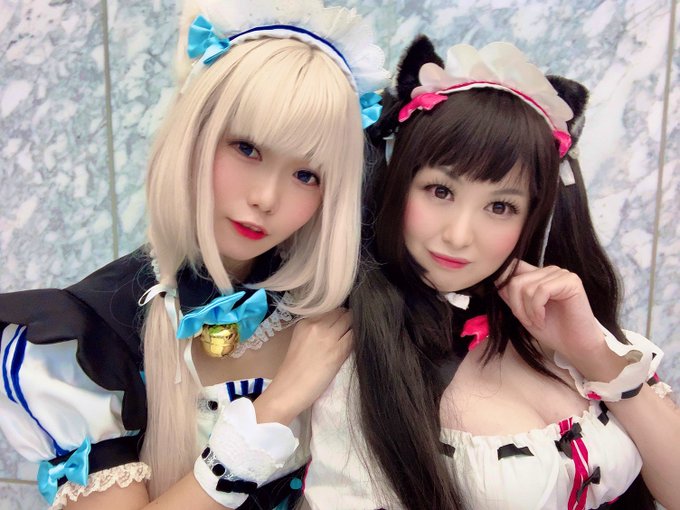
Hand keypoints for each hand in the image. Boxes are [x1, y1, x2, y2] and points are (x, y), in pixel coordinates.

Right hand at [254, 308, 352, 424]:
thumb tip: (337, 325)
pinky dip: (358, 338)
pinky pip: (354, 336)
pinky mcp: (338, 351)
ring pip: (350, 321)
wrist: (289, 390)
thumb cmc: (294, 371)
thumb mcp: (301, 341)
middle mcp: (316, 325)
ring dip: (355, 327)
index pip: (330, 308)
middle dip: (348, 318)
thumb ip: (317, 330)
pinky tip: (358, 345)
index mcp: (305, 322)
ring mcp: (328, 337)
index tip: (343, 323)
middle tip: (351, 330)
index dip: (339, 315)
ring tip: (356, 337)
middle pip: (342, 312)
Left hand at [496, 260, 605, 369]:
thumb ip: (511, 297)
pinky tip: (542, 320)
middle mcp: (549, 271)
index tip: (506, 304)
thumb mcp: (523, 313)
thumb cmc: (552, 331)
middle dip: (515, 305)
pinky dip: (536, 309)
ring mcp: (561, 274)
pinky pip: (541, 291)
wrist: (575, 346)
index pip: (513, 267)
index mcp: (538, 275)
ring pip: (526, 286)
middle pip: (515, 280)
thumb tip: (496, 281)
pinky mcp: (571, 281)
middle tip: (527, 321)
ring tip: (536, 322)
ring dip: (527, 310)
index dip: (503, 283)